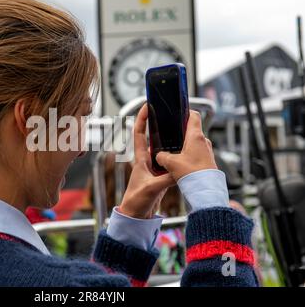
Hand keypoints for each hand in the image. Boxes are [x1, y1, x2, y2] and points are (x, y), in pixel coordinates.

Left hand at [119, 104, 174, 218]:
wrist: (136, 216)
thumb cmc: (136, 201)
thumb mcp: (151, 188)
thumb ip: (165, 179)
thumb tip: (179, 171)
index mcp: (140, 159)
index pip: (139, 133)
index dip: (142, 118)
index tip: (147, 105)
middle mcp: (146, 161)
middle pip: (152, 137)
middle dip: (159, 124)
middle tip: (169, 113)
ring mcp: (154, 168)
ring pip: (162, 149)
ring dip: (169, 140)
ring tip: (180, 129)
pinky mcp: (160, 177)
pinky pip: (169, 162)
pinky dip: (176, 157)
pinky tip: (184, 154)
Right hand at [156, 110, 216, 180]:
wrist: (206, 190)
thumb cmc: (193, 174)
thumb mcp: (171, 163)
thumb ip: (162, 156)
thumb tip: (159, 156)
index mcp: (196, 136)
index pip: (193, 115)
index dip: (185, 111)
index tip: (178, 111)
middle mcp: (204, 141)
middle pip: (191, 130)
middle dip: (180, 132)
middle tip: (169, 135)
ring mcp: (207, 151)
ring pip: (193, 143)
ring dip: (184, 145)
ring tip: (173, 152)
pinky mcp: (207, 161)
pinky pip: (196, 153)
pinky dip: (188, 155)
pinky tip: (179, 163)